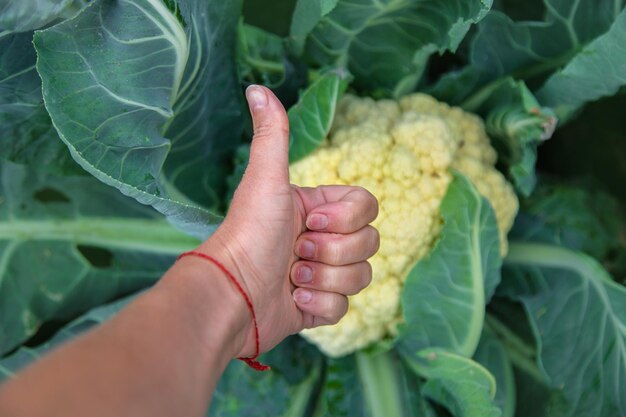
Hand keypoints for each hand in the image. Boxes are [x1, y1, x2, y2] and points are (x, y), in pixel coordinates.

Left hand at [196, 86, 378, 357]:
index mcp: (317, 208)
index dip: (346, 218)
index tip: (310, 222)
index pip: (368, 206)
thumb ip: (272, 134)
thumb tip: (257, 88)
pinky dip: (318, 305)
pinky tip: (291, 298)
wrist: (232, 294)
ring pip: (361, 276)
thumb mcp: (265, 179)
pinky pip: (344, 308)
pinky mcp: (317, 306)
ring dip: (324, 278)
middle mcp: (322, 240)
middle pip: (369, 243)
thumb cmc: (248, 233)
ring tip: (290, 277)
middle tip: (295, 252)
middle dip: (331, 251)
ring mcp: (322, 274)